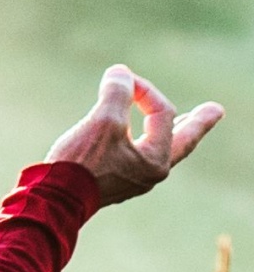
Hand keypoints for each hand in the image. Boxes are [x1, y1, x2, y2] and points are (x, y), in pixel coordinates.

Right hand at [48, 64, 223, 206]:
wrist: (54, 198)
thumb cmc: (82, 163)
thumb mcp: (103, 120)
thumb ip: (118, 92)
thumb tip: (121, 74)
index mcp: (156, 160)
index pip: (162, 112)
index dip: (143, 89)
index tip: (119, 79)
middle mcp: (151, 172)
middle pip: (181, 140)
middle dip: (197, 123)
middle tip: (216, 110)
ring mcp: (134, 177)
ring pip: (162, 147)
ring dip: (172, 130)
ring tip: (183, 122)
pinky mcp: (115, 178)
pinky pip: (141, 152)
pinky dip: (146, 137)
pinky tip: (139, 135)